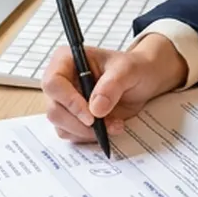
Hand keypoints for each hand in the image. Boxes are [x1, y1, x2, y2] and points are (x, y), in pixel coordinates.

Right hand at [43, 32, 188, 142]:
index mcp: (66, 60)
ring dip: (87, 132)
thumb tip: (96, 109)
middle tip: (105, 126)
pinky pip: (72, 134)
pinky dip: (90, 136)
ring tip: (114, 125)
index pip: (54, 83)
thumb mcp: (127, 70)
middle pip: (54, 109)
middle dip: (79, 124)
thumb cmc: (133, 68)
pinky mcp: (72, 118)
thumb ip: (112, 86)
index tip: (91, 116)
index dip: (69, 102)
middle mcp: (61, 81)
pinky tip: (109, 127)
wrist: (143, 80)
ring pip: (61, 125)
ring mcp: (64, 101)